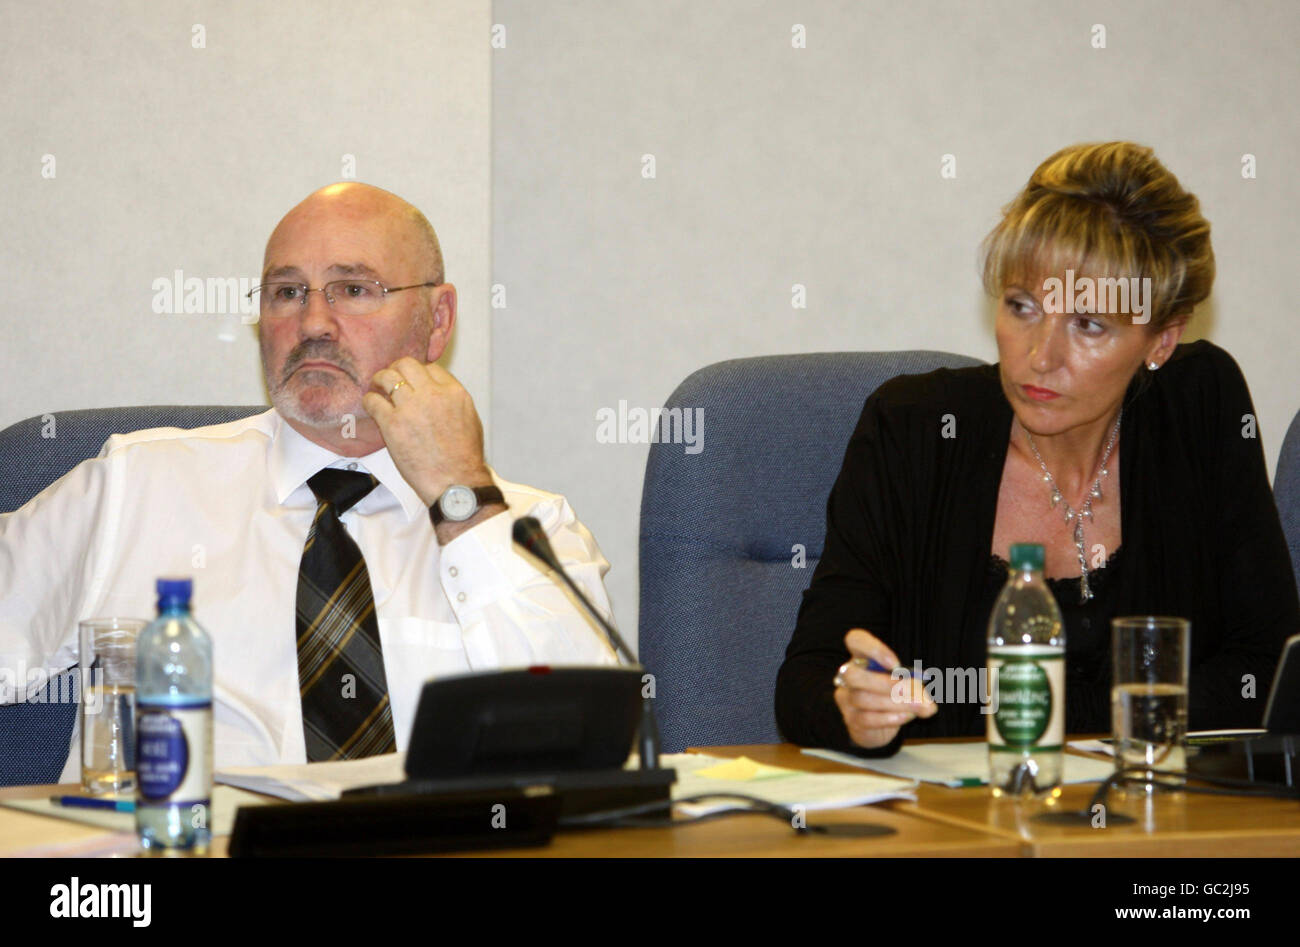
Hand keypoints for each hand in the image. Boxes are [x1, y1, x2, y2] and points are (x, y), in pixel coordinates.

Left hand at [361, 357, 492, 505]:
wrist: (455, 482)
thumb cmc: (464, 459)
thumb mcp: (470, 420)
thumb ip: (452, 402)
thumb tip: (438, 397)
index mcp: (454, 392)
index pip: (431, 368)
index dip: (418, 373)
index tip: (411, 382)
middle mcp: (432, 394)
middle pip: (407, 365)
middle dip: (396, 369)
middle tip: (390, 379)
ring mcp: (411, 407)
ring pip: (387, 376)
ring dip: (379, 380)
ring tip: (376, 388)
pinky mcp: (392, 423)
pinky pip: (373, 401)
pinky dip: (369, 401)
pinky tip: (371, 407)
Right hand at [833, 629, 936, 748]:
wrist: (878, 724)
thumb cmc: (893, 694)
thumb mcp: (905, 682)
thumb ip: (912, 684)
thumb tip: (924, 698)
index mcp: (862, 656)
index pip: (855, 640)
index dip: (873, 649)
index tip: (896, 665)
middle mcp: (848, 675)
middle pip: (852, 674)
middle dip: (884, 683)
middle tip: (912, 691)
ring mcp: (846, 698)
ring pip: (862, 698)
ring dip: (896, 703)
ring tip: (922, 707)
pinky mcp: (850, 719)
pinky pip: (866, 718)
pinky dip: (890, 718)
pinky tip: (907, 716)